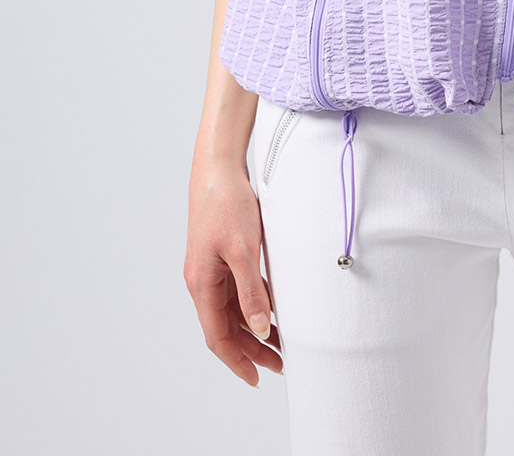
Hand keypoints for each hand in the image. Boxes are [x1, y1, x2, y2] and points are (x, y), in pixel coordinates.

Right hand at [184, 153, 282, 387]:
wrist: (218, 167)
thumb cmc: (227, 204)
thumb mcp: (244, 251)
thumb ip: (251, 292)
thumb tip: (259, 329)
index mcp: (202, 284)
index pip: (217, 337)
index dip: (237, 360)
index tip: (256, 378)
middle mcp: (203, 281)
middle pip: (225, 327)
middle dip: (250, 350)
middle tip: (279, 365)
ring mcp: (211, 268)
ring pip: (231, 310)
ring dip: (253, 329)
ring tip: (279, 344)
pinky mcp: (221, 255)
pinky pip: (236, 291)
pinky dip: (253, 305)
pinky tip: (271, 310)